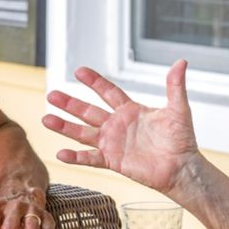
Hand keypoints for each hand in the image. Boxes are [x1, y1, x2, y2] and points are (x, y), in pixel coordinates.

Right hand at [42, 60, 200, 195]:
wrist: (182, 167)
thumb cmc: (182, 139)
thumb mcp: (178, 109)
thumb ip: (175, 86)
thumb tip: (181, 61)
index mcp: (130, 110)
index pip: (108, 92)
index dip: (94, 82)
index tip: (78, 71)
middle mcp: (117, 125)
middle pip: (88, 111)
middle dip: (70, 103)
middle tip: (51, 94)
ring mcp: (113, 143)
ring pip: (83, 133)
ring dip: (64, 127)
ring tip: (46, 118)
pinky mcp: (113, 161)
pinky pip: (90, 158)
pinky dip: (76, 157)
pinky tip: (61, 153)